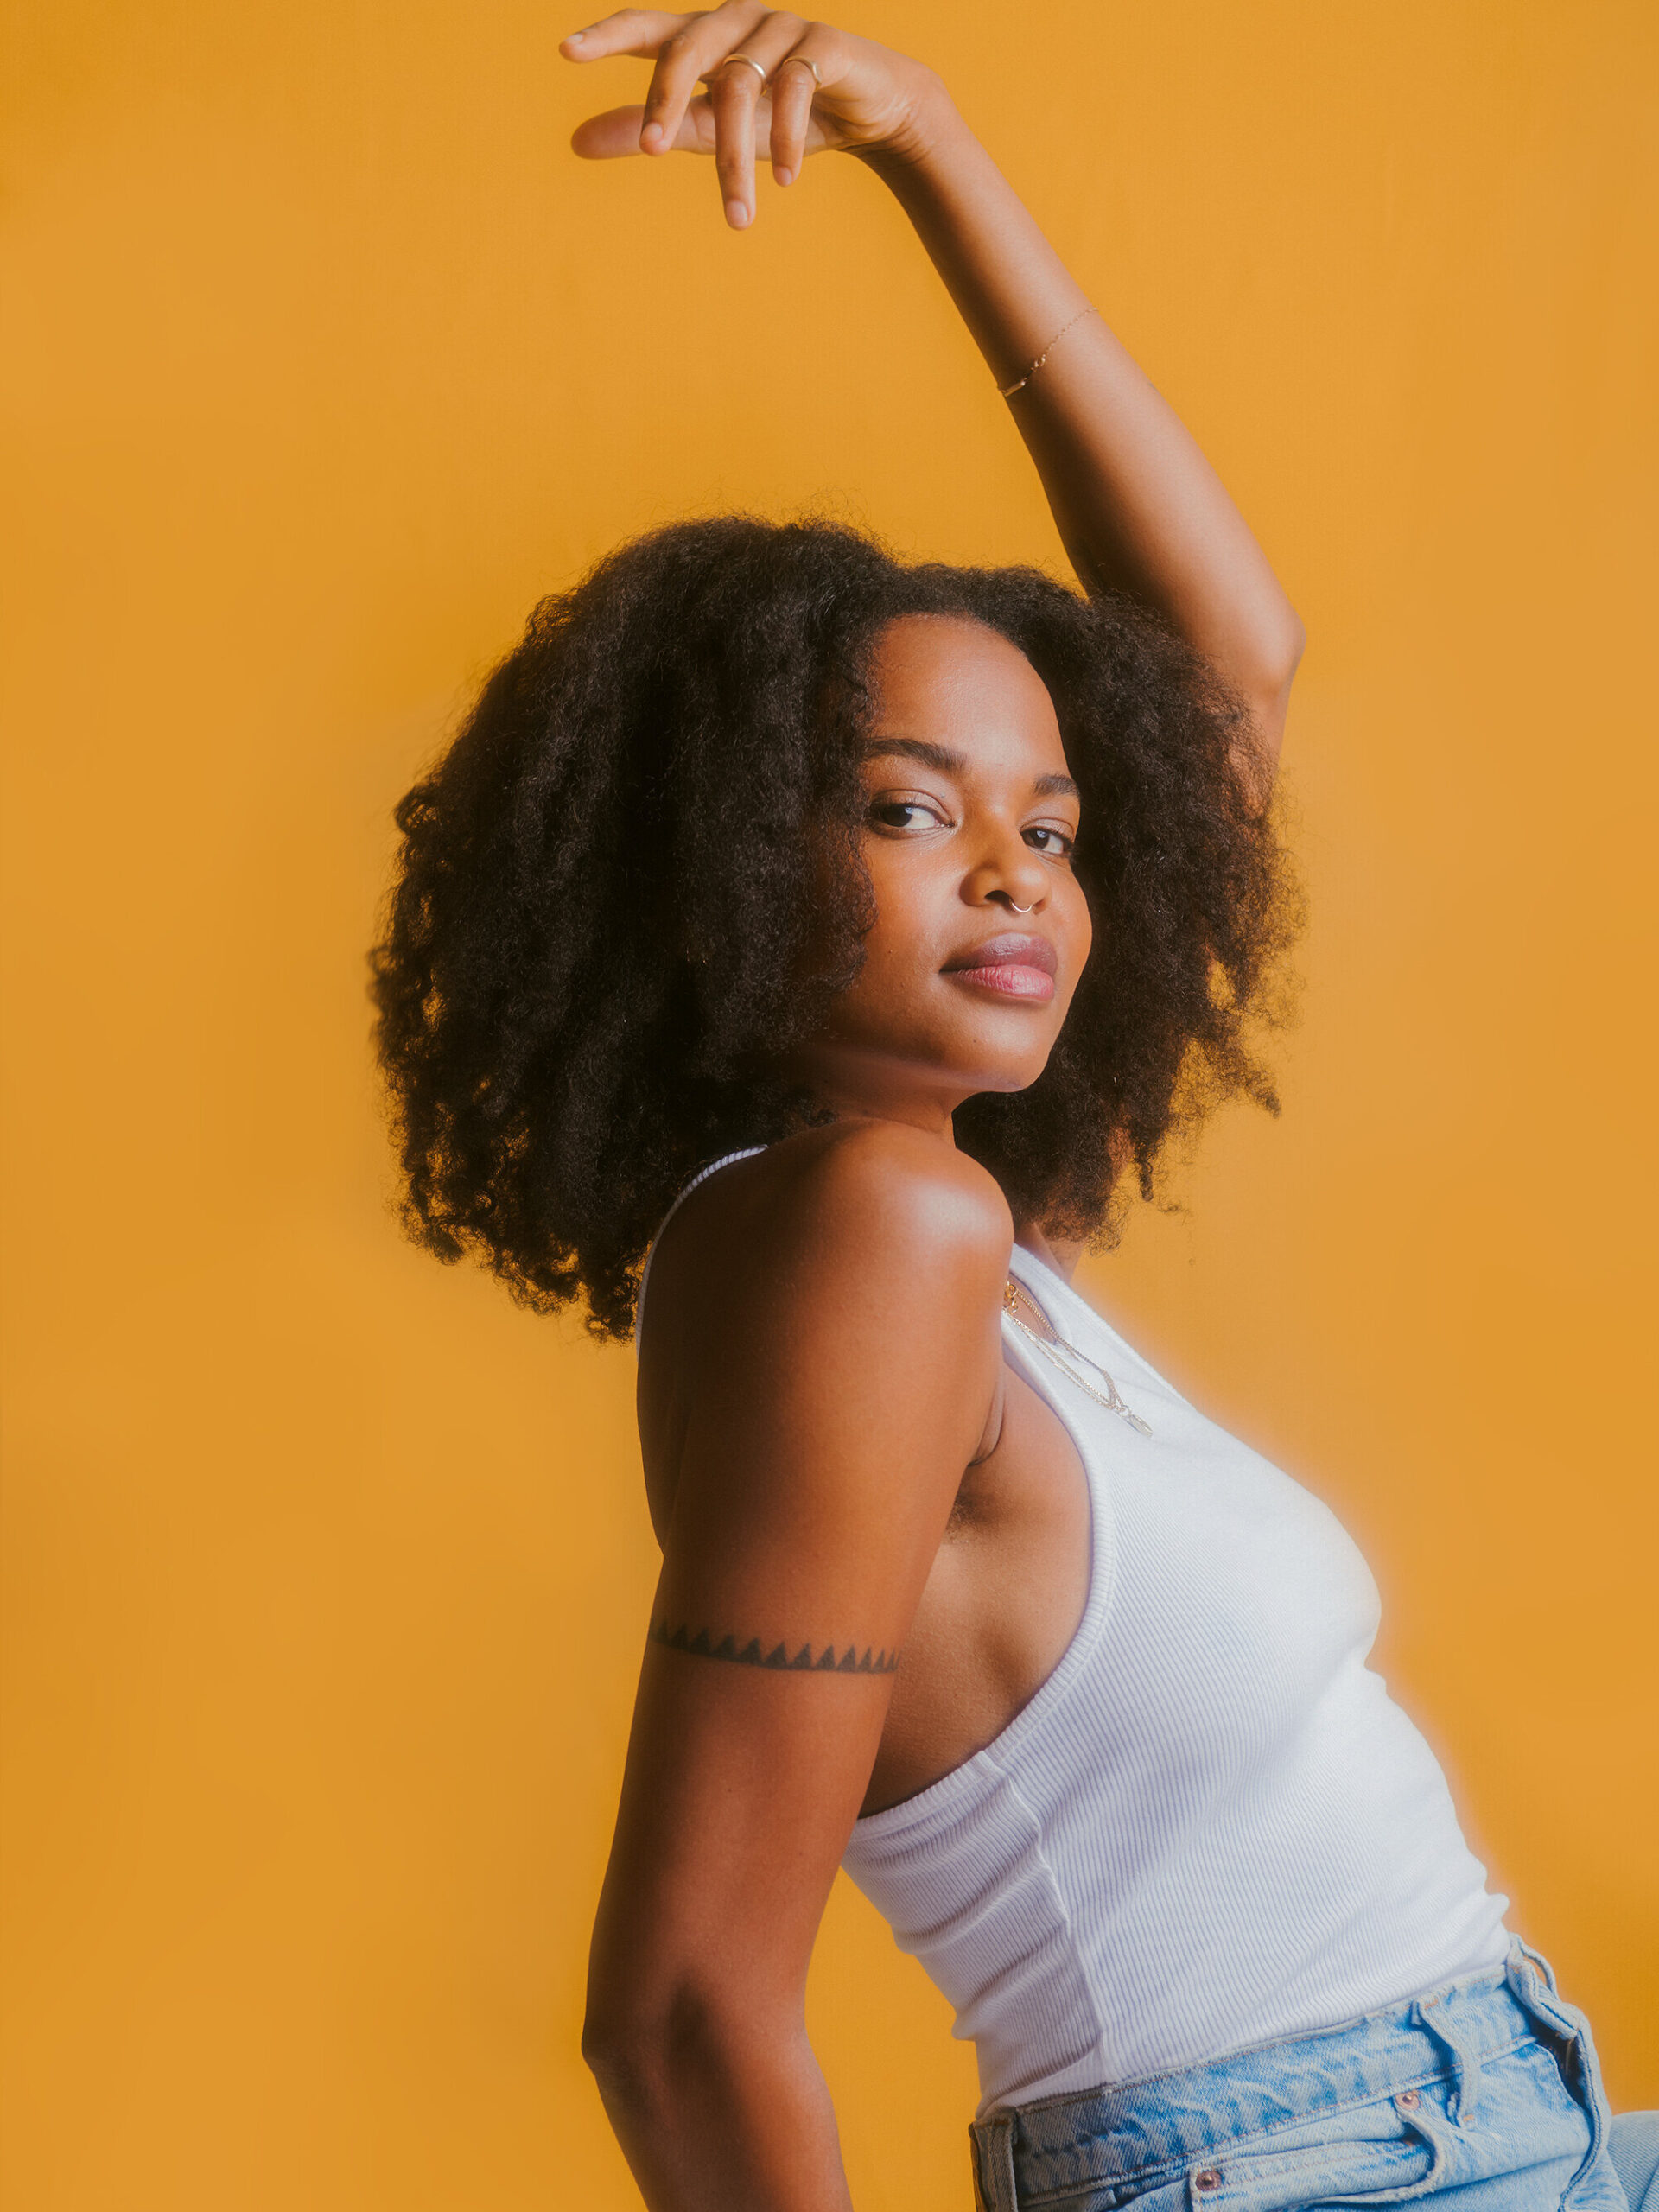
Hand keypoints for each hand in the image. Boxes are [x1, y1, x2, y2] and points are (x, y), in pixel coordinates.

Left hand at [560, 6, 948, 229]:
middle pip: (686, 47)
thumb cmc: (783, 117)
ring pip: (740, 84)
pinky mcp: (824, 45)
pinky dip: (786, 139)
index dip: (608, 37)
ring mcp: (781, 26)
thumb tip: (576, 143)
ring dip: (735, 158)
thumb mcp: (711, 130)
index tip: (565, 52)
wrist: (871, 109)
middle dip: (665, 98)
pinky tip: (785, 179)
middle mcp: (736, 21)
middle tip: (651, 151)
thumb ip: (650, 131)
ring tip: (739, 217)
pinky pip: (794, 87)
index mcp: (704, 36)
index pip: (647, 28)